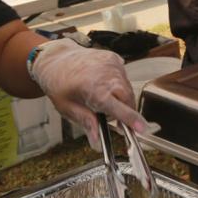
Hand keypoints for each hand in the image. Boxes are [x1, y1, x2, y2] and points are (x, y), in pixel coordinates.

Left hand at [30, 39, 151, 150]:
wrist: (56, 58)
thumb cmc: (58, 83)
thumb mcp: (66, 108)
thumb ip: (86, 122)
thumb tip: (96, 140)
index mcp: (94, 89)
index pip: (118, 108)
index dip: (131, 119)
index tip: (141, 128)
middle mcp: (107, 74)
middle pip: (128, 98)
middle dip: (127, 112)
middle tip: (117, 123)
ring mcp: (113, 64)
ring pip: (127, 88)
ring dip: (121, 98)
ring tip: (103, 100)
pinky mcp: (114, 58)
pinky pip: (123, 77)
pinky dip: (118, 86)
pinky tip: (104, 86)